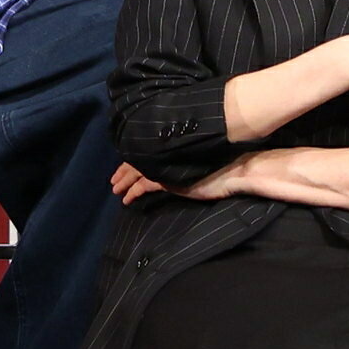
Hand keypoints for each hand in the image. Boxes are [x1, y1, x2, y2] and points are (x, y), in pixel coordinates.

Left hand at [111, 156, 254, 205]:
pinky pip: (145, 186)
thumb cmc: (223, 167)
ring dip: (125, 181)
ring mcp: (168, 167)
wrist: (235, 172)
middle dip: (124, 171)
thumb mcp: (197, 161)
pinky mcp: (171, 181)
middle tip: (113, 180)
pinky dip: (134, 192)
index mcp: (174, 149)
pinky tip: (127, 199)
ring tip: (115, 190)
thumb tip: (171, 166)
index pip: (147, 152)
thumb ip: (182, 160)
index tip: (123, 166)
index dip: (133, 159)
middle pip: (138, 160)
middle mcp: (168, 156)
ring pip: (138, 172)